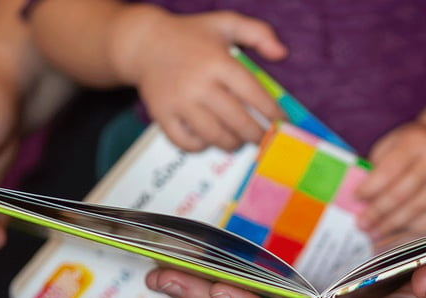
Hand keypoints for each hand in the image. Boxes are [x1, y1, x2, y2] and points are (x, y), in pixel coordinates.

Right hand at [115, 9, 287, 151]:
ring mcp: (179, 102)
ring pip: (214, 135)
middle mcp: (199, 83)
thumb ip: (258, 32)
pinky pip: (186, 142)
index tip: (282, 123)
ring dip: (232, 143)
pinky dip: (201, 147)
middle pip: (237, 120)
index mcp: (218, 61)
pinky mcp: (162, 115)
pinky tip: (209, 140)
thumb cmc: (190, 35)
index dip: (272, 112)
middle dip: (256, 135)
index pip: (253, 94)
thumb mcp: (225, 23)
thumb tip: (282, 53)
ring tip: (239, 141)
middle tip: (264, 139)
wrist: (143, 43)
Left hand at [355, 121, 425, 238]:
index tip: (355, 198)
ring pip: (417, 208)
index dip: (371, 187)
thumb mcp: (392, 144)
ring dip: (392, 224)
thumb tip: (358, 198)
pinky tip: (396, 234)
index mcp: (416, 142)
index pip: (390, 169)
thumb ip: (376, 166)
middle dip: (379, 212)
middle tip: (362, 224)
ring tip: (374, 233)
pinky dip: (412, 228)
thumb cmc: (412, 147)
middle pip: (403, 192)